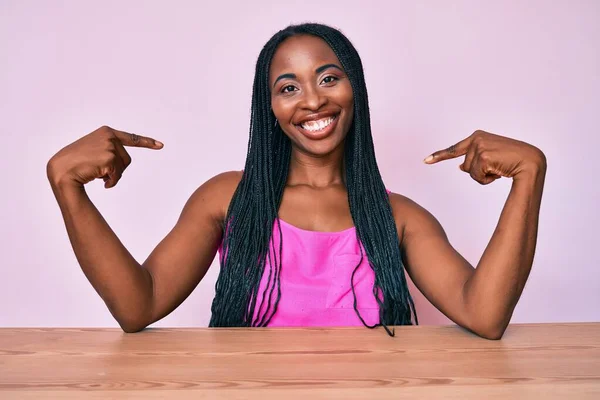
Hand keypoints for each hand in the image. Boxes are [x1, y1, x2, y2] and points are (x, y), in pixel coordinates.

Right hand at [47, 125, 163, 188]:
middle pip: (126, 159)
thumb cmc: (75, 162)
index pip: (131, 138)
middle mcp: (110, 136)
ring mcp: (109, 146)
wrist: (61, 169)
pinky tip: (98, 180)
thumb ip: (108, 149)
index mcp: (106, 132)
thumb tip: (120, 162)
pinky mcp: (109, 157)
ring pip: (123, 168)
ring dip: (112, 176)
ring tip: (96, 173)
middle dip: (116, 169)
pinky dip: (111, 182)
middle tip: (99, 171)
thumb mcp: (93, 149)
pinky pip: (117, 175)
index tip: (160, 145)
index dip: (147, 143)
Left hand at [423, 130, 545, 184]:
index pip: (454, 149)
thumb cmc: (512, 161)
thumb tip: (460, 166)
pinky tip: (500, 171)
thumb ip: (474, 161)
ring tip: (500, 168)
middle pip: (465, 166)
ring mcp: (479, 146)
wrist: (530, 162)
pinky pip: (477, 176)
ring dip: (484, 176)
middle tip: (498, 166)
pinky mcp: (483, 155)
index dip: (439, 156)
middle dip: (479, 172)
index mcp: (477, 136)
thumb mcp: (490, 159)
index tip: (426, 161)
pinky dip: (488, 179)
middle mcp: (476, 138)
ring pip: (470, 173)